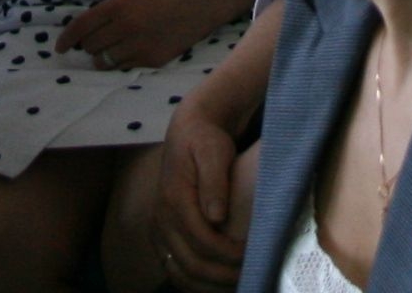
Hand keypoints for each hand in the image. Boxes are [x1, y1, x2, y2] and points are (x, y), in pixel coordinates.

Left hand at [60, 0, 228, 72]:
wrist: (198, 3)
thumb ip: (109, 12)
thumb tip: (85, 33)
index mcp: (118, 6)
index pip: (81, 26)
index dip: (66, 38)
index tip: (59, 48)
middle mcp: (125, 27)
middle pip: (91, 47)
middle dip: (89, 46)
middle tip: (96, 43)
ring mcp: (138, 46)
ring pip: (104, 61)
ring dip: (103, 57)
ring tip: (114, 49)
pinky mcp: (151, 60)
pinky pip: (124, 68)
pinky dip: (122, 63)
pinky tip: (131, 53)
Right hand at [157, 111, 257, 291]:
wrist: (188, 133)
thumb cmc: (206, 140)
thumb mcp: (214, 150)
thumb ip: (215, 181)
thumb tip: (216, 216)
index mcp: (174, 199)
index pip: (202, 240)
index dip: (228, 254)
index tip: (252, 254)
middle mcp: (161, 219)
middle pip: (191, 263)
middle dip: (223, 275)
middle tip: (251, 273)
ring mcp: (159, 230)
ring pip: (180, 273)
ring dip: (209, 286)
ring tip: (237, 283)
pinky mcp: (162, 236)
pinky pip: (175, 270)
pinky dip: (195, 283)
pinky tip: (217, 284)